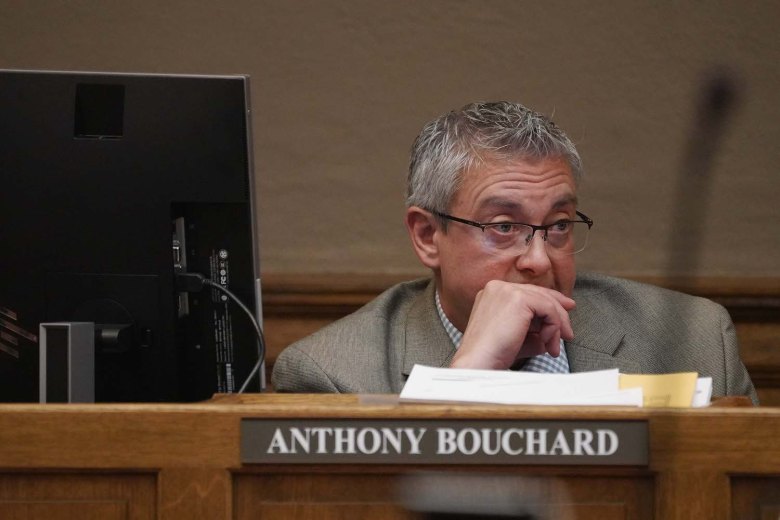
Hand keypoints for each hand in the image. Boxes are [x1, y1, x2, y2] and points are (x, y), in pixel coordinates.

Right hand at [449, 280, 575, 369]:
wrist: (479, 363)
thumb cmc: (493, 356)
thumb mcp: (516, 338)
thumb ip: (534, 331)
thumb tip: (555, 331)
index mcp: (492, 294)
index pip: (527, 293)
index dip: (549, 303)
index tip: (564, 315)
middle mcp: (497, 287)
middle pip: (539, 294)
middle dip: (558, 314)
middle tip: (568, 333)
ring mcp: (506, 290)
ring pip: (546, 301)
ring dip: (556, 326)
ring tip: (554, 347)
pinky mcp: (517, 298)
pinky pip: (548, 308)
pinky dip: (554, 327)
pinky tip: (547, 343)